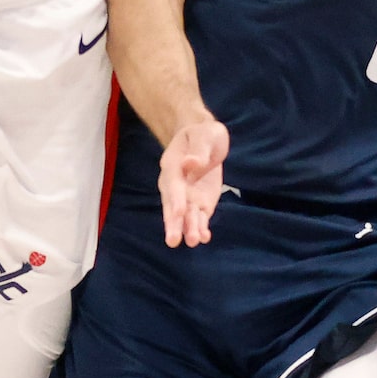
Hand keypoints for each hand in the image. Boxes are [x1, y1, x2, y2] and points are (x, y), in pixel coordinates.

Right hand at [158, 116, 229, 247]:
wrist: (205, 140)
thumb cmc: (202, 135)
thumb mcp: (204, 135)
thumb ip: (198, 150)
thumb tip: (190, 163)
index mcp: (172, 164)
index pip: (172, 184)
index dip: (176, 199)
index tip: (180, 212)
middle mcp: (175, 184)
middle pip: (172, 205)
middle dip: (173, 223)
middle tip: (173, 240)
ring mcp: (187, 196)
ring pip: (185, 216)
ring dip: (188, 229)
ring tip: (193, 242)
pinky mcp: (200, 203)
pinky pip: (199, 218)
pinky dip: (201, 228)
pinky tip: (204, 238)